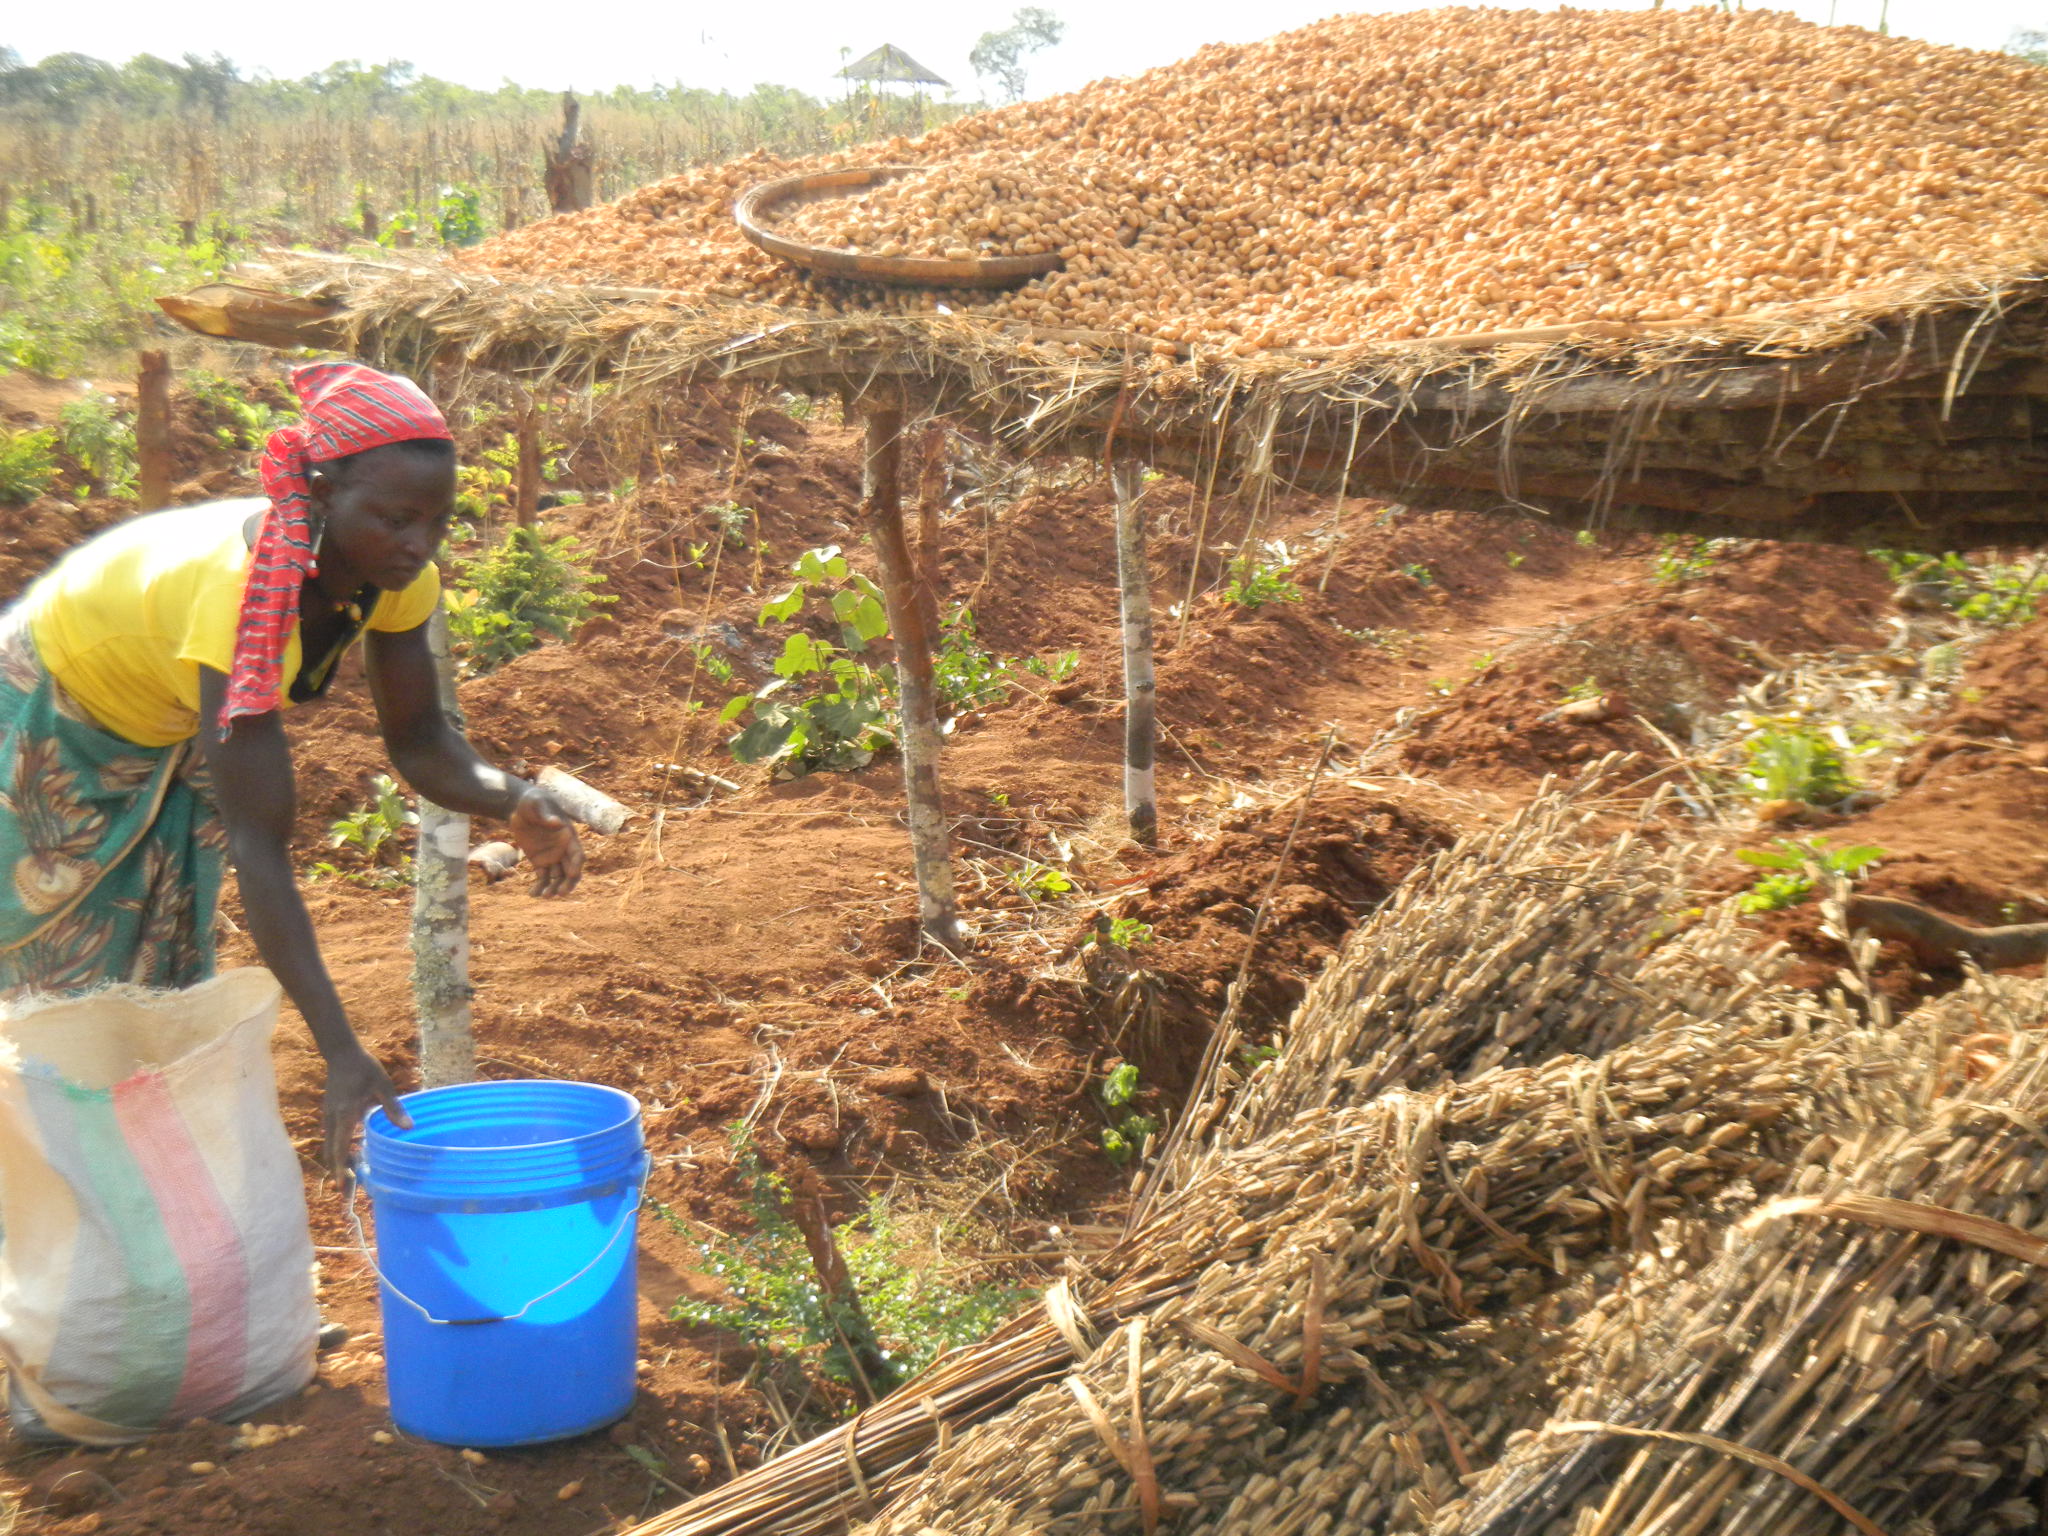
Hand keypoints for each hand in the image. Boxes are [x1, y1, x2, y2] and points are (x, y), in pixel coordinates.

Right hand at [323, 1045, 409, 1182]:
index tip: (344, 1185)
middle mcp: (333, 1118)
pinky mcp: (330, 1114)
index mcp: (345, 1113)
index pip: (340, 1146)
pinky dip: (338, 1151)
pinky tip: (349, 1158)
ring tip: (348, 1182)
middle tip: (347, 1193)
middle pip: (332, 1152)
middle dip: (339, 1172)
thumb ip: (393, 1107)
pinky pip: (332, 1138)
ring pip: (330, 1146)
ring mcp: (329, 1117)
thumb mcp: (383, 1085)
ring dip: (338, 1163)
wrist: (342, 1054)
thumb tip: (409, 1128)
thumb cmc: (364, 1068)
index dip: (341, 1167)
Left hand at [508, 784, 583, 897]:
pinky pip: (543, 877)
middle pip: (571, 870)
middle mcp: (563, 849)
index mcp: (568, 836)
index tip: (571, 874)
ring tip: (544, 896)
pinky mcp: (539, 861)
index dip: (576, 865)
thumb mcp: (537, 804)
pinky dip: (540, 886)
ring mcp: (552, 856)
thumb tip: (557, 823)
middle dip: (568, 883)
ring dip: (553, 888)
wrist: (521, 807)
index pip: (577, 854)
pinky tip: (533, 894)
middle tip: (560, 893)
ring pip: (557, 877)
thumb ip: (546, 814)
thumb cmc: (533, 802)